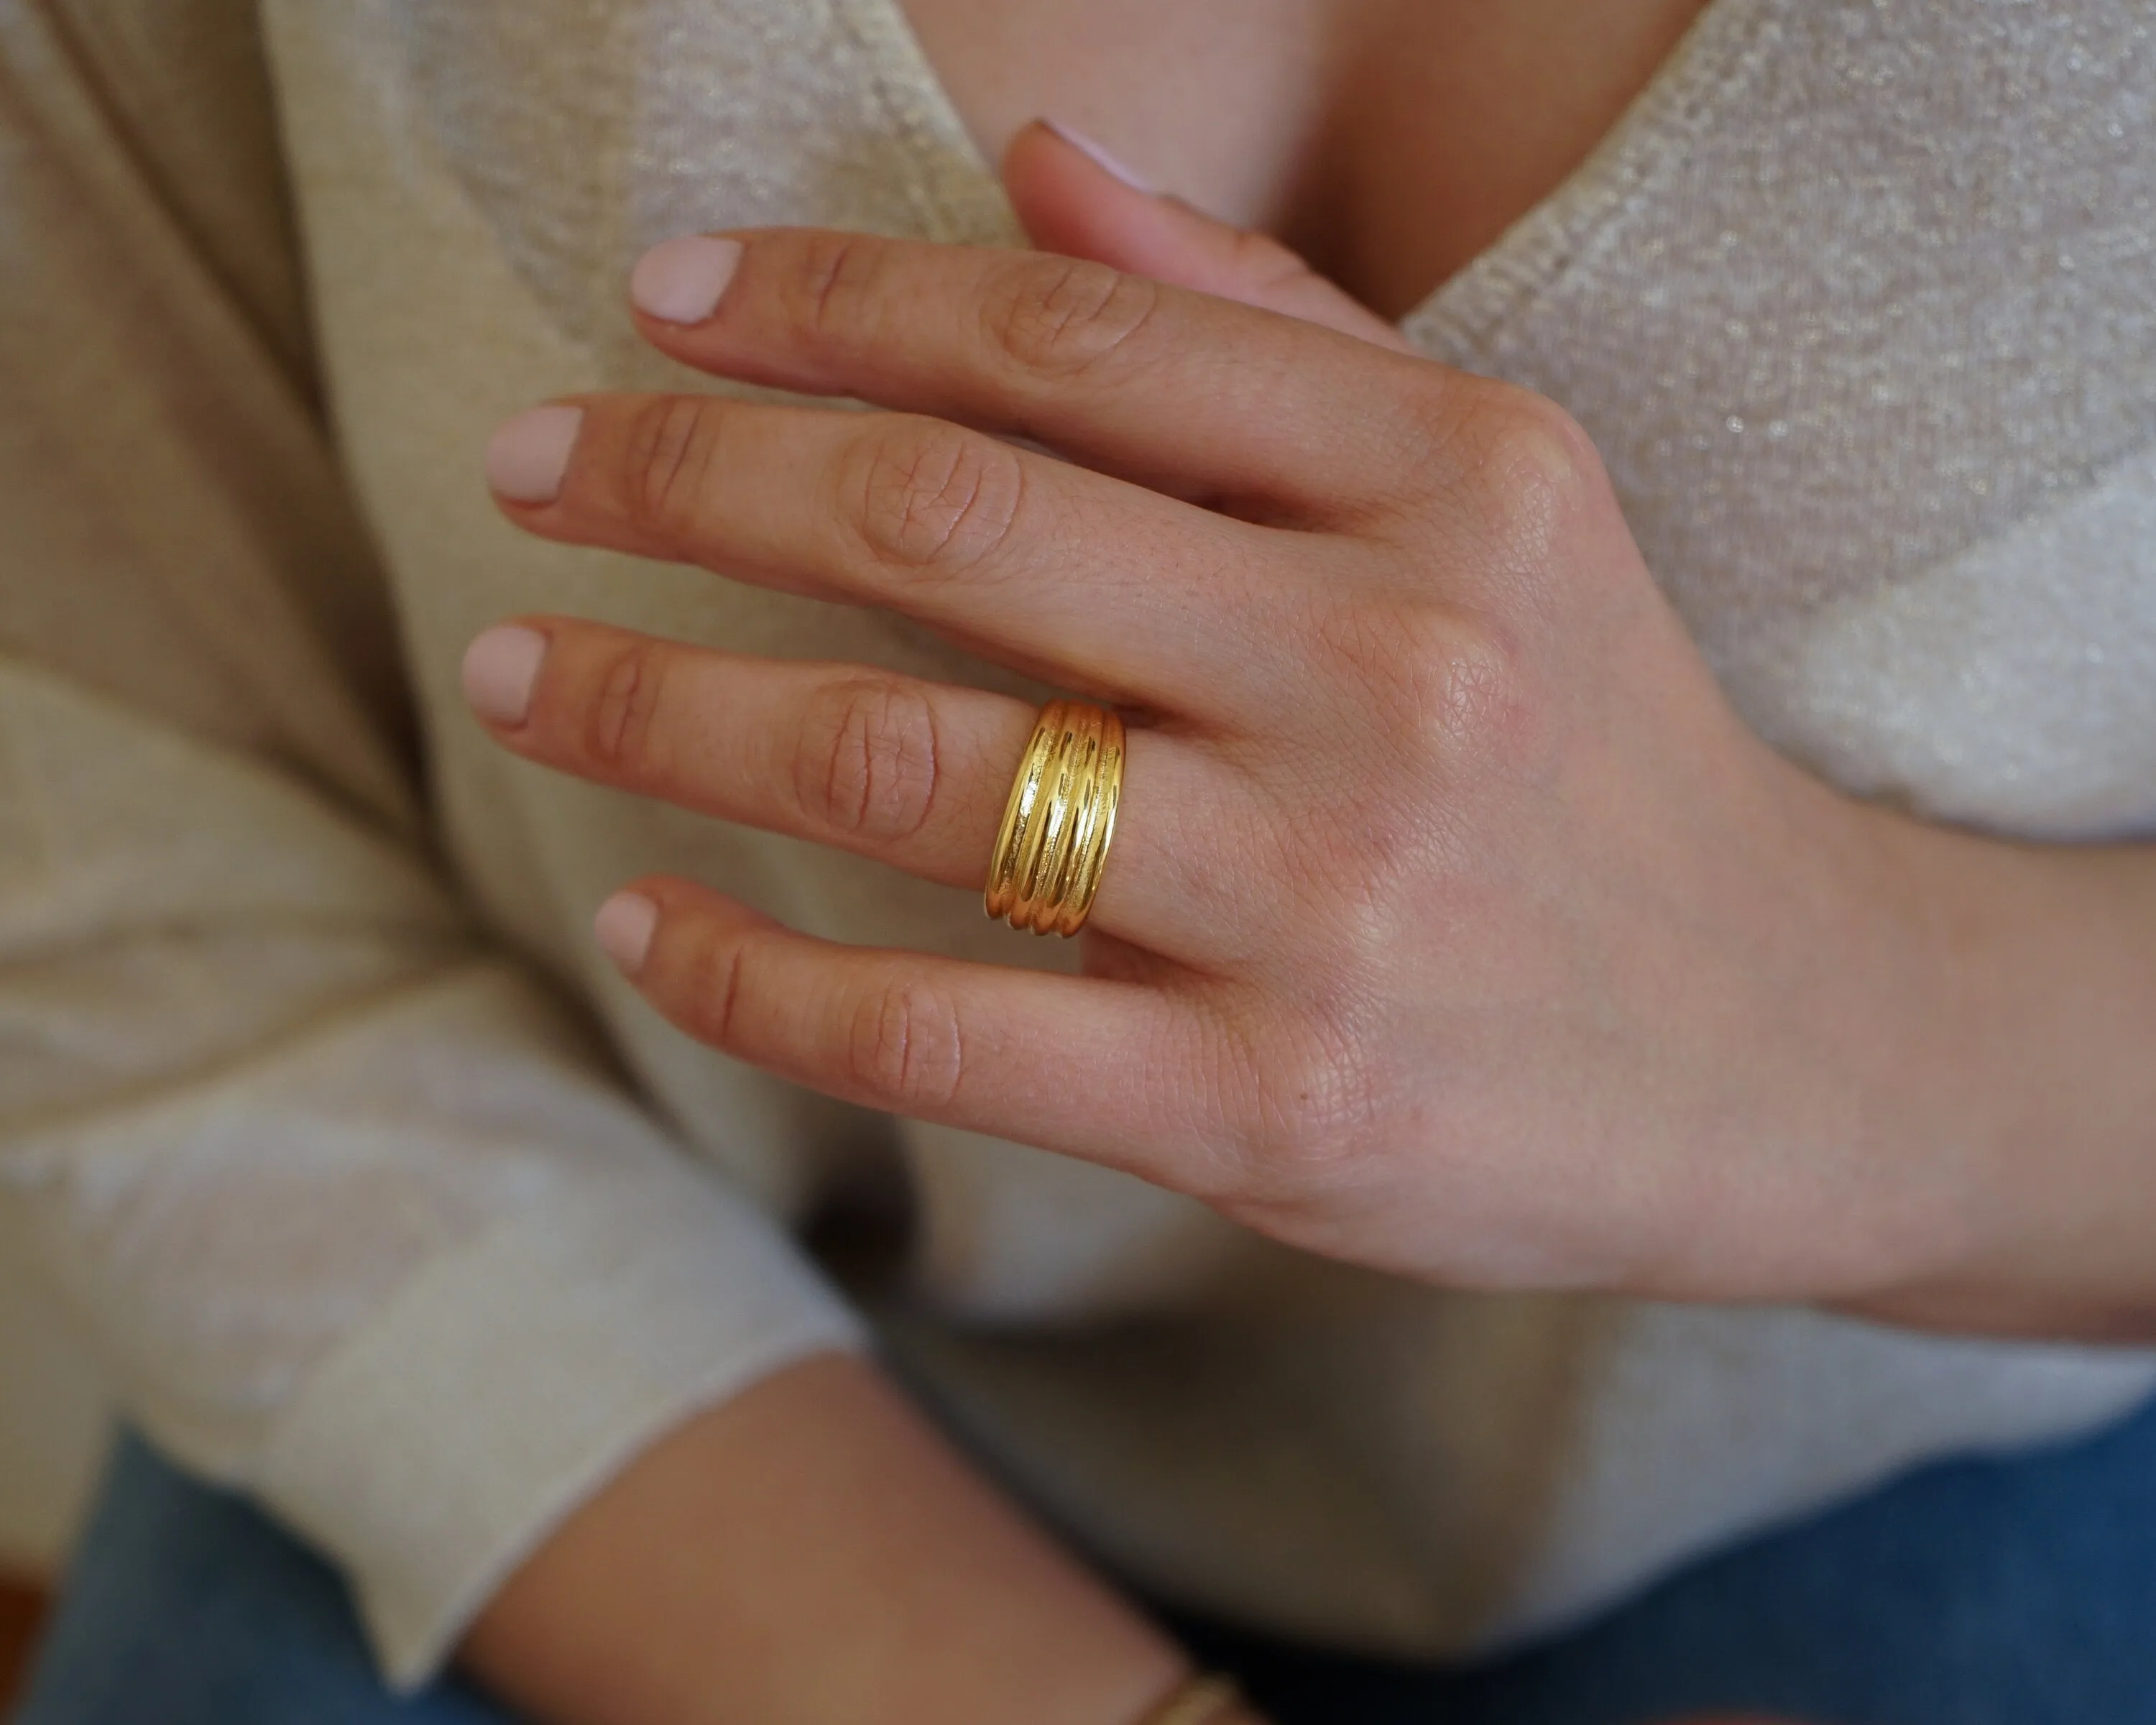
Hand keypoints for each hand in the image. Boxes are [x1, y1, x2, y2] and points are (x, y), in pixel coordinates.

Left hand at [465, 127, 2000, 1309]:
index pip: (1063, 335)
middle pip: (944, 518)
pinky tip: (646, 919)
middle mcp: (1395, 670)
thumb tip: (1037, 162)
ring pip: (901, 761)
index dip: (825, 297)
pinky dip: (752, 969)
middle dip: (684, 473)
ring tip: (522, 673)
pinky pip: (939, 1022)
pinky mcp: (1275, 1107)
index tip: (660, 300)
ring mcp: (1330, 900)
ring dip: (662, 701)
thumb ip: (1273, 325)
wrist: (1787, 1047)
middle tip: (526, 467)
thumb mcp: (1503, 499)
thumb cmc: (1602, 753)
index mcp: (1455, 482)